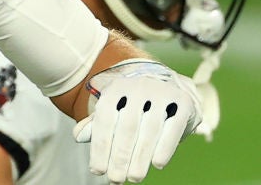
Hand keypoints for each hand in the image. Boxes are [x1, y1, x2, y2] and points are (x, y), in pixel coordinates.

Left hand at [73, 59, 200, 183]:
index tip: (97, 170)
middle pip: (127, 127)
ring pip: (150, 129)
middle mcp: (137, 87)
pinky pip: (173, 127)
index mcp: (116, 88)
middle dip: (120, 156)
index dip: (100, 147)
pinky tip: (157, 164)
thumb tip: (78, 137)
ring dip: (141, 157)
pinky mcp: (182, 102)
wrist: (166, 84)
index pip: (105, 119)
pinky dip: (165, 147)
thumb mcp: (114, 109)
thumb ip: (97, 124)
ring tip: (134, 177)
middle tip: (115, 179)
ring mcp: (161, 92)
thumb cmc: (133, 105)